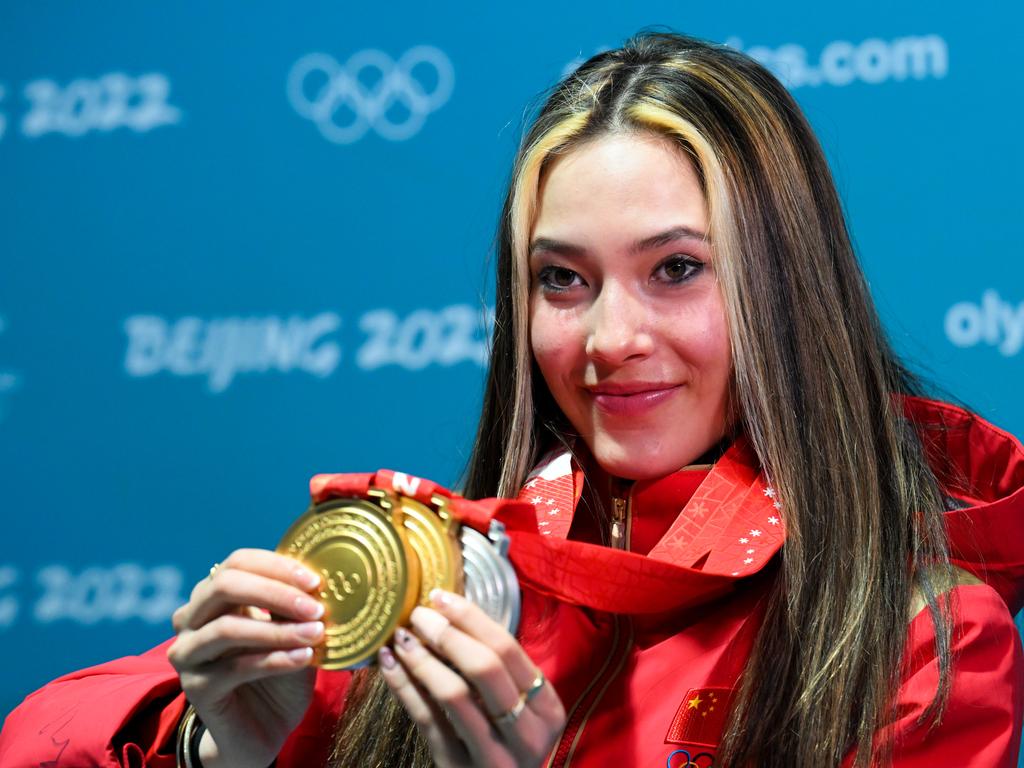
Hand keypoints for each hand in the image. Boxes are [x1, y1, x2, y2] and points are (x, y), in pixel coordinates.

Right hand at [166, 549, 325, 767]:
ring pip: (228, 627)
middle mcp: (191, 619)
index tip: (315, 581)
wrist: (264, 726)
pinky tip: (304, 658)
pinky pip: (235, 667)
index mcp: (214, 595)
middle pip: (224, 586)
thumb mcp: (291, 630)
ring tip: (316, 634)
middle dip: (275, 592)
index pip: (238, 562)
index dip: (276, 567)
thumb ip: (293, 605)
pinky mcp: (194, 687)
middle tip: (315, 608)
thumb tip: (315, 580)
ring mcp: (187, 652)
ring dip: (278, 630)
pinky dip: (275, 660)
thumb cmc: (281, 670)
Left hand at [379, 590, 565, 767]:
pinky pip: (427, 720)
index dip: (470, 618)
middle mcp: (527, 733)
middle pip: (485, 668)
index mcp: (547, 708)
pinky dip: (404, 688)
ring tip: (400, 638)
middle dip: (446, 634)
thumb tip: (451, 614)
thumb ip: (499, 672)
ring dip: (421, 659)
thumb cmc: (507, 742)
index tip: (440, 598)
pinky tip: (389, 666)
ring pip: (453, 695)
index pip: (508, 649)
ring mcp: (493, 755)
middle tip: (419, 616)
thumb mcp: (520, 710)